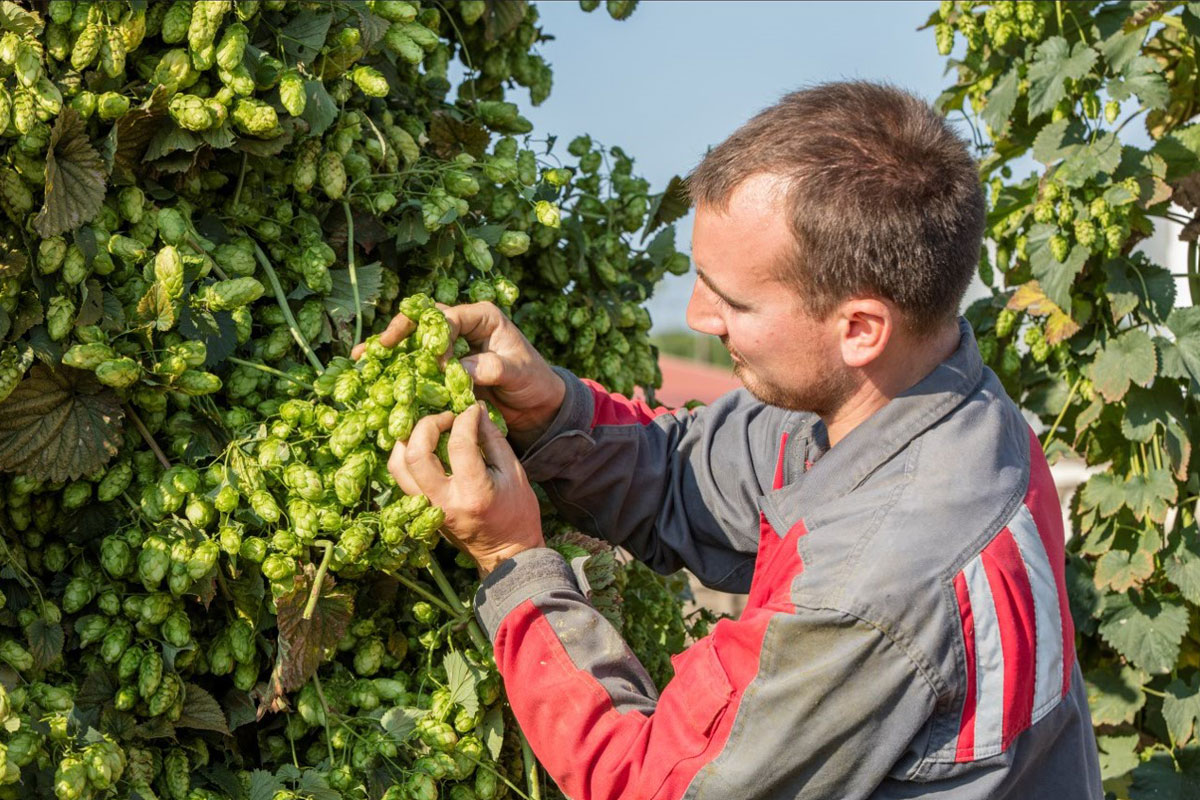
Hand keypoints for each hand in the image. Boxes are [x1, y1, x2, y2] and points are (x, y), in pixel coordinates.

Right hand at [357, 302, 564, 449]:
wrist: (537, 405)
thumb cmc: (534, 383)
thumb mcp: (520, 373)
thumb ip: (493, 368)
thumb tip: (460, 368)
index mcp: (482, 317)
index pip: (449, 317)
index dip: (437, 337)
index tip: (437, 363)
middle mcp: (462, 326)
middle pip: (423, 322)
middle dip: (398, 333)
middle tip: (378, 348)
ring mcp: (450, 346)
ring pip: (414, 342)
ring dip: (389, 350)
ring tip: (361, 359)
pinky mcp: (443, 367)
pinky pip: (417, 364)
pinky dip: (397, 370)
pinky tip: (372, 376)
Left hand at [388, 403, 543, 575]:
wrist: (507, 553)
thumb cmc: (517, 512)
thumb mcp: (514, 472)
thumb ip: (492, 439)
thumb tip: (474, 411)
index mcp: (473, 492)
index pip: (459, 445)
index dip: (463, 419)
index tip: (470, 410)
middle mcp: (444, 501)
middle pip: (416, 454)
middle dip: (428, 424)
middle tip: (446, 417)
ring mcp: (428, 508)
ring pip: (398, 466)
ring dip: (408, 440)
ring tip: (428, 429)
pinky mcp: (421, 510)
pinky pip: (401, 478)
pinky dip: (406, 456)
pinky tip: (422, 445)